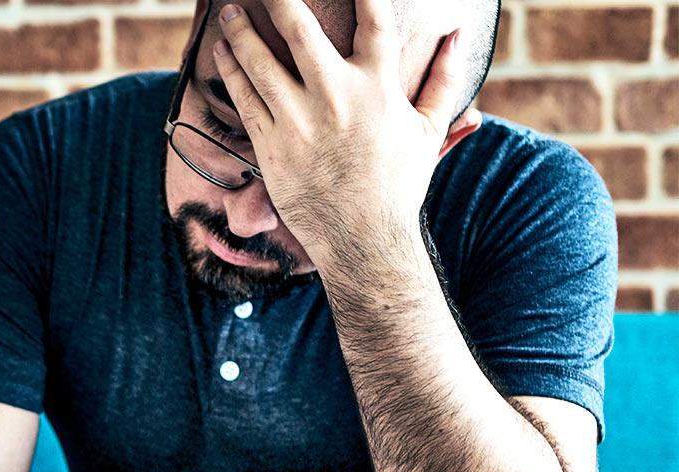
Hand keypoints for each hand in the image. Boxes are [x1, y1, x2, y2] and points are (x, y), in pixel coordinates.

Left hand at [211, 0, 468, 267]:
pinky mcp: (271, 144)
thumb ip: (443, 78)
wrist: (361, 237)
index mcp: (378, 87)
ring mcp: (298, 120)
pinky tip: (223, 53)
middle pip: (299, 31)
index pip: (373, 20)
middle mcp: (335, 97)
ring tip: (228, 13)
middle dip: (279, 1)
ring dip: (240, 33)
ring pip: (260, 63)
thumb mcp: (429, 129)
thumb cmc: (398, 184)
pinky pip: (245, 98)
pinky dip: (232, 72)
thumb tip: (458, 35)